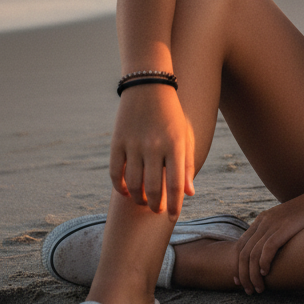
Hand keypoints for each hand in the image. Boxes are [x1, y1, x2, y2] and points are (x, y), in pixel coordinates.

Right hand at [109, 85, 195, 219]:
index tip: (173, 217)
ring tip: (144, 201)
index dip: (174, 205)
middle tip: (157, 210)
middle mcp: (154, 146)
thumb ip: (187, 165)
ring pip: (133, 184)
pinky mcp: (117, 141)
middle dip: (156, 205)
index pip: (175, 184)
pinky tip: (126, 191)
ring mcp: (134, 144)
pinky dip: (119, 187)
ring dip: (138, 199)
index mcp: (175, 144)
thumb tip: (189, 194)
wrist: (149, 86)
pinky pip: (115, 173)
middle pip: (153, 188)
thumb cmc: (171, 115)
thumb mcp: (186, 136)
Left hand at [233, 187, 303, 293]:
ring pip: (253, 253)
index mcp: (262, 220)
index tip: (239, 282)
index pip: (240, 246)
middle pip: (243, 252)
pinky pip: (268, 248)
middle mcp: (264, 221)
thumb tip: (275, 257)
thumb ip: (279, 235)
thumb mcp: (289, 223)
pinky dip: (264, 263)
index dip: (237, 266)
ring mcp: (274, 222)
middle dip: (243, 275)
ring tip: (259, 288)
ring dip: (253, 275)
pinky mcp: (286, 226)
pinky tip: (266, 273)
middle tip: (248, 291)